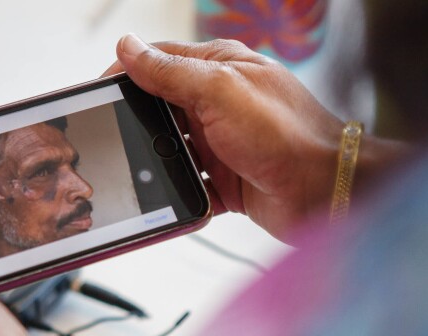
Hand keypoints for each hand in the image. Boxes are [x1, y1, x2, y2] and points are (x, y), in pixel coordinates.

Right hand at [105, 35, 407, 240]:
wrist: (327, 192)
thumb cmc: (288, 135)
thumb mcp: (220, 91)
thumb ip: (171, 71)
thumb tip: (128, 48)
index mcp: (221, 68)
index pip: (160, 60)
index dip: (127, 73)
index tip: (99, 92)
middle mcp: (221, 103)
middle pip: (162, 107)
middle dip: (141, 123)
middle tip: (120, 138)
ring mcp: (225, 142)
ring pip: (173, 148)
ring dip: (161, 161)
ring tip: (151, 172)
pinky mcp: (229, 179)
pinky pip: (191, 185)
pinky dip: (183, 192)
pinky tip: (179, 197)